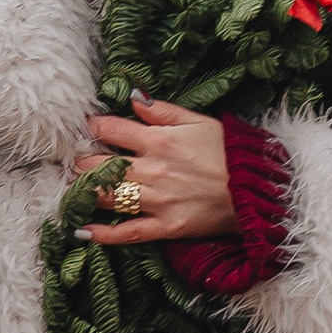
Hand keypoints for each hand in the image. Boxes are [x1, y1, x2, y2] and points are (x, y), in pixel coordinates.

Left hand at [72, 91, 238, 247]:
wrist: (257, 189)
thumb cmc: (230, 152)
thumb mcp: (199, 121)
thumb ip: (163, 111)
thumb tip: (134, 98)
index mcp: (159, 140)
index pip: (112, 130)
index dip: (94, 127)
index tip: (86, 127)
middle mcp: (152, 170)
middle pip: (102, 166)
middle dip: (83, 162)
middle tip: (76, 161)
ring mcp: (157, 201)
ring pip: (108, 197)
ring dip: (85, 192)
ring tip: (74, 189)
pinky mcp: (166, 226)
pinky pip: (128, 232)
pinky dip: (104, 234)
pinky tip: (83, 231)